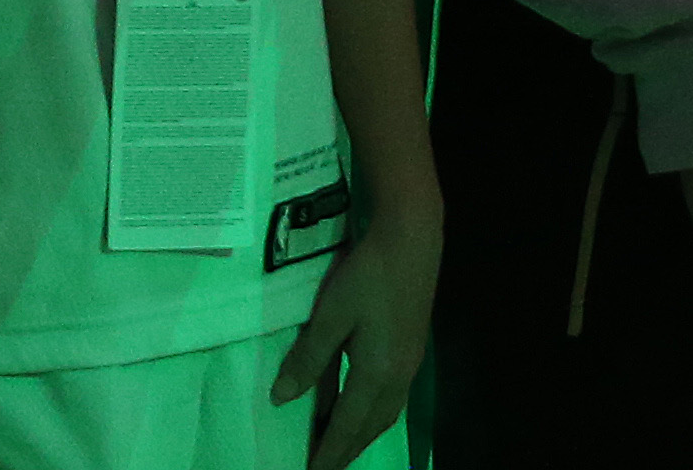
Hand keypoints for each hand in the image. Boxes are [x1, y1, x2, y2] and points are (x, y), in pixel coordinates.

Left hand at [271, 202, 437, 467]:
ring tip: (339, 447)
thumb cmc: (366, 277)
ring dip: (361, 435)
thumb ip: (307, 359)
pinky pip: (390, 401)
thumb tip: (282, 398)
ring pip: (383, 416)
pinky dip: (373, 417)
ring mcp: (409, 367)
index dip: (328, 452)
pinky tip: (362, 411)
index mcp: (375, 375)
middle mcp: (397, 379)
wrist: (411, 244)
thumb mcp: (330, 317)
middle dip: (346, 451)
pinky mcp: (411, 352)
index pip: (346, 426)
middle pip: (369, 428)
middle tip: (323, 466)